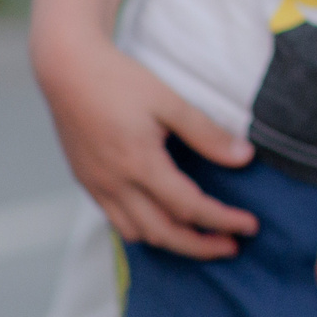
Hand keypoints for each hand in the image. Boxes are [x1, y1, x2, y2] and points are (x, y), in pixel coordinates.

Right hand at [35, 34, 258, 258]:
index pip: (189, 208)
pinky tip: (162, 219)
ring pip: (136, 234)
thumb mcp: (170, 102)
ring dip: (171, 242)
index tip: (250, 227)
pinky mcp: (86, 182)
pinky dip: (144, 229)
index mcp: (139, 164)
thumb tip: (244, 158)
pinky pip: (116, 220)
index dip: (222, 220)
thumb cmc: (120, 80)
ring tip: (201, 237)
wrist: (66, 69)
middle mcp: (114, 184)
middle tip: (232, 245)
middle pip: (162, 234)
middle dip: (200, 246)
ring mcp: (96, 186)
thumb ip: (207, 134)